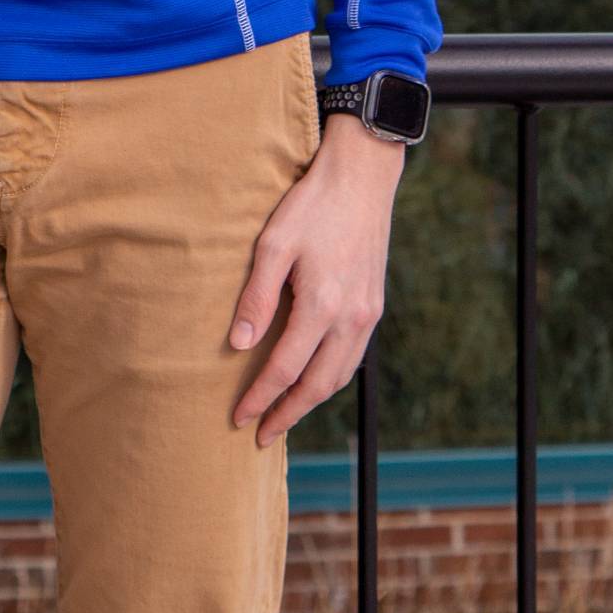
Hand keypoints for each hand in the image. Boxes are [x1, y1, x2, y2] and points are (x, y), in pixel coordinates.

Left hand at [227, 114, 404, 446]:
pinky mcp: (374, 306)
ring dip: (311, 400)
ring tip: (284, 413)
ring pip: (339, 376)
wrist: (362, 178)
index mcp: (322, 306)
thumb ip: (256, 297)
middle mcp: (351, 319)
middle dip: (287, 413)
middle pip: (317, 386)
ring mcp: (368, 314)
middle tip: (260, 434)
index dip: (260, 398)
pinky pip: (352, 357)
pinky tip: (313, 377)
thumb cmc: (311, 205)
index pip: (285, 369)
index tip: (238, 418)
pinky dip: (331, 377)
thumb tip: (238, 345)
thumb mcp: (273, 244)